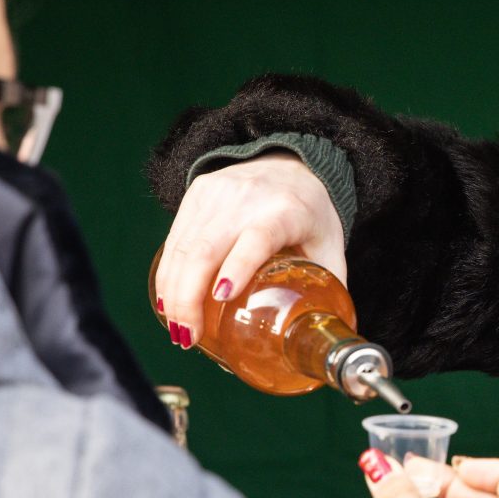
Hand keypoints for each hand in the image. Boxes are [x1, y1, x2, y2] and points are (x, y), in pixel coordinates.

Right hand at [154, 153, 346, 346]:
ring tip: (177, 329)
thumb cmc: (311, 211)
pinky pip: (174, 238)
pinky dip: (168, 273)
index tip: (222, 296)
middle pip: (205, 248)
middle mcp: (247, 198)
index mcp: (286, 211)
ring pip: (182, 246)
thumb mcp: (330, 244)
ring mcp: (217, 193)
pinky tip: (168, 301)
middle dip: (189, 298)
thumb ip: (330, 286)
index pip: (256, 238)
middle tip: (189, 336)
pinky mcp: (197, 192)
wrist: (290, 161)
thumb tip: (324, 335)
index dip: (238, 266)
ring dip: (172, 292)